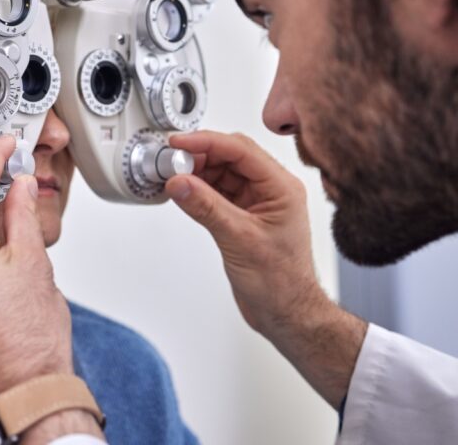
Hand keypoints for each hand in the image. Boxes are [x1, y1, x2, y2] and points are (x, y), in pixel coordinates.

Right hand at [165, 131, 366, 406]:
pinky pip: (218, 192)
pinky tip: (183, 192)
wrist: (286, 313)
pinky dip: (199, 189)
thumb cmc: (281, 283)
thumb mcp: (239, 239)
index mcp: (281, 187)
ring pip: (222, 173)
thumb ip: (207, 207)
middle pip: (231, 156)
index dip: (207, 142)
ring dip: (197, 172)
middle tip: (171, 159)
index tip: (179, 143)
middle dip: (199, 155)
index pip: (241, 150)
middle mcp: (271, 190)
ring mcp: (257, 203)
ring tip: (173, 175)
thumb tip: (181, 182)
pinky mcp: (243, 216)